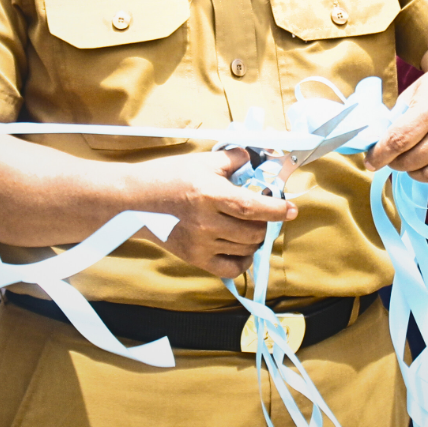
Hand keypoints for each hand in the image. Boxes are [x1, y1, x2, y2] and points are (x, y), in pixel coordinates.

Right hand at [135, 149, 295, 278]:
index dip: (277, 210)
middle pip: (253, 232)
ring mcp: (201, 244)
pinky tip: (243, 249)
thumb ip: (231, 159)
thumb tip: (253, 157)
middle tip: (266, 213)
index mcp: (210, 195)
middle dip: (267, 223)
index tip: (291, 209)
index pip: (253, 207)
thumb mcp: (201, 161)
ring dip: (256, 239)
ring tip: (252, 227)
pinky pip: (229, 269)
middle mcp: (207, 223)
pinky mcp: (195, 258)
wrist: (135, 201)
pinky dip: (242, 261)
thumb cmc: (168, 177)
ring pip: (245, 250)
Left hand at [367, 54, 427, 203]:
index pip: (398, 140)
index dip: (379, 155)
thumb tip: (377, 141)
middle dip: (395, 163)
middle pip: (412, 161)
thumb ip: (398, 114)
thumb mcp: (418, 88)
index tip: (370, 161)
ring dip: (415, 173)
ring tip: (412, 162)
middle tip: (393, 156)